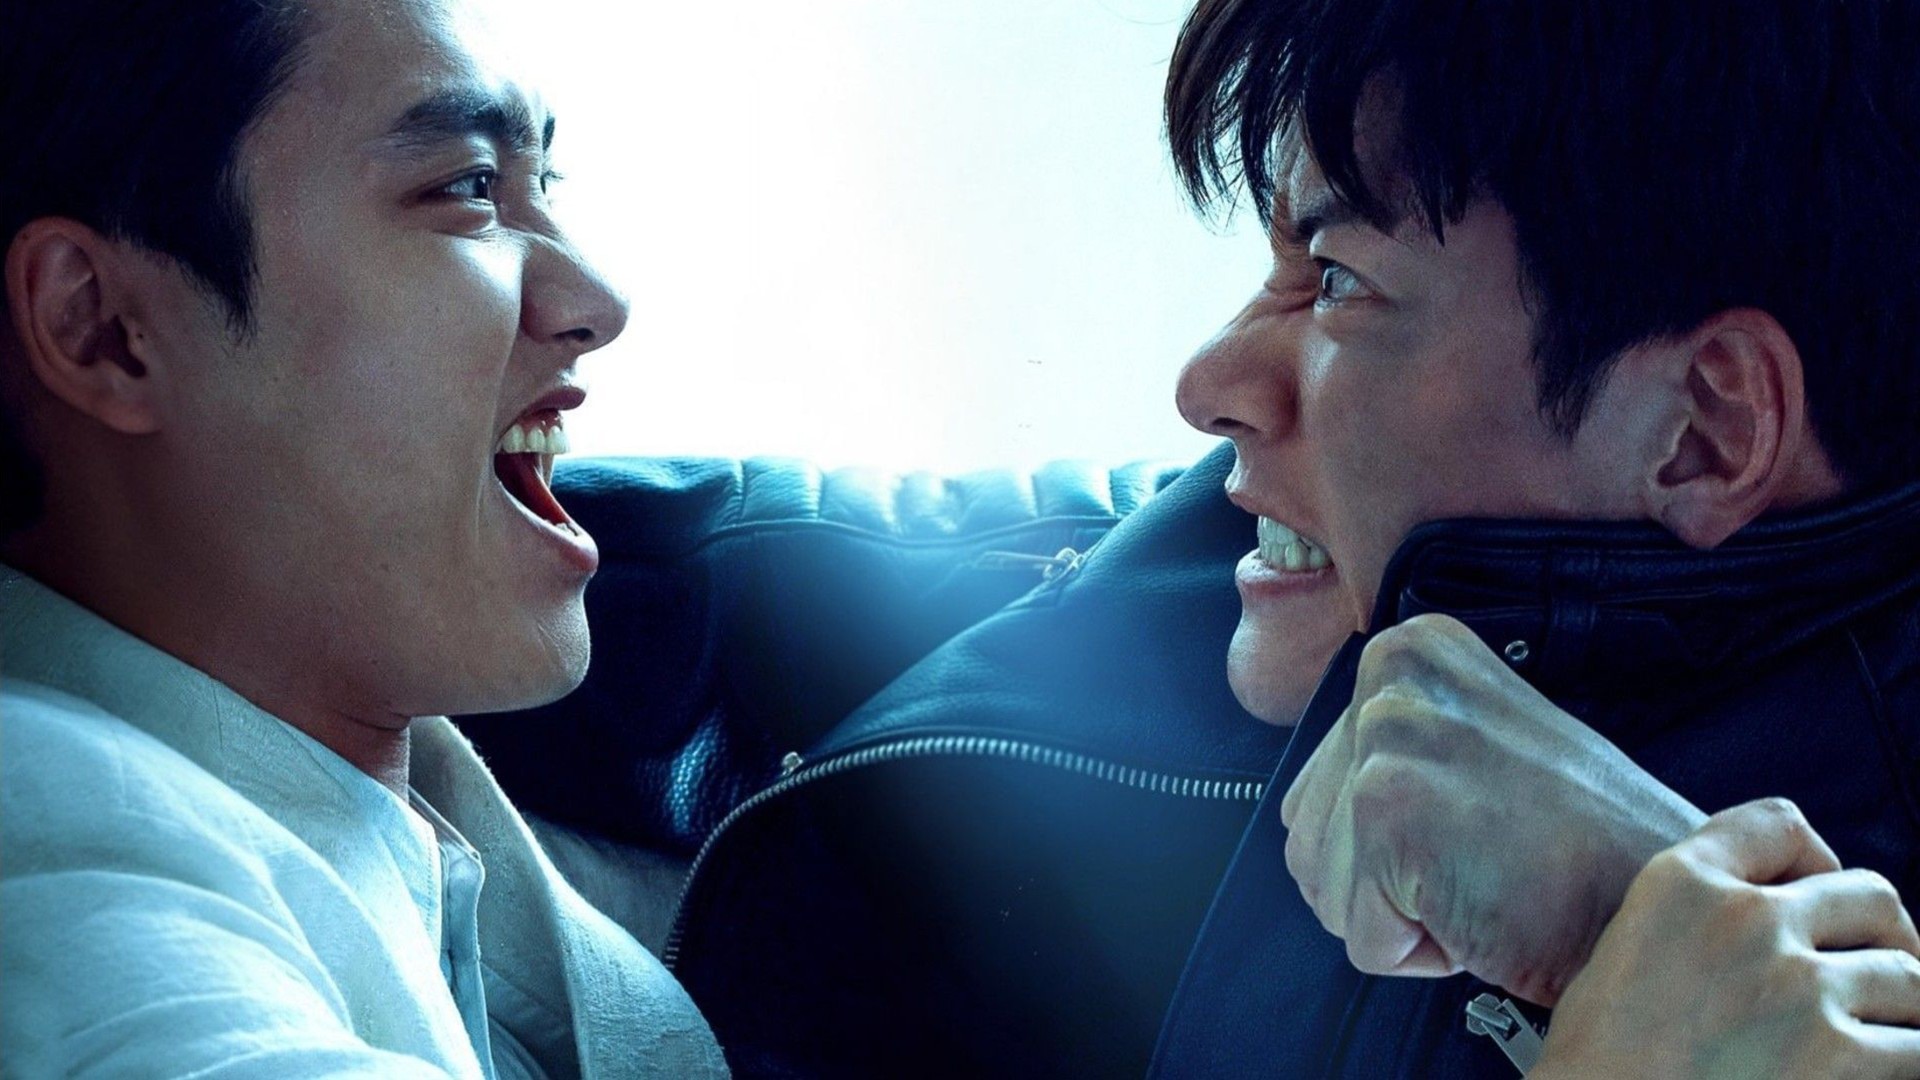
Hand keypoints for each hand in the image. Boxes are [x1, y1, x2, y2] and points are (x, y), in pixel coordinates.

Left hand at [1279, 613, 1706, 1003]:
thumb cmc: (1585, 847)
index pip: (1320, 791)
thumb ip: (1400, 752)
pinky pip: (1362, 937)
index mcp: (1408, 653)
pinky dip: (1418, 951)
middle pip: (1308, 838)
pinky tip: (1483, 906)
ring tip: (1484, 878)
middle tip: (1484, 860)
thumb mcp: (1477, 748)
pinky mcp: (1387, 806)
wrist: (1663, 893)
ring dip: (1399, 916)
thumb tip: (1327, 800)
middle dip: (1383, 882)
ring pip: (1324, 888)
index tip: (1472, 825)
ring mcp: (1386, 735)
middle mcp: (1388, 676)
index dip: (1391, 845)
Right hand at [1534, 799, 1919, 1078]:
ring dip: (1903, 1008)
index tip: (1820, 895)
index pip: (1779, 824)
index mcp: (1680, 884)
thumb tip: (1772, 920)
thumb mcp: (1623, 949)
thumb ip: (1693, 915)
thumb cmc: (1598, 1059)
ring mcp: (1797, 987)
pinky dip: (1906, 1060)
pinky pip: (1916, 1049)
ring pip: (1907, 976)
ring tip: (1886, 1033)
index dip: (1814, 860)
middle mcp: (1744, 921)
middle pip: (1866, 895)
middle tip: (1881, 971)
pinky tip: (1880, 1072)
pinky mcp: (1836, 1056)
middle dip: (1885, 935)